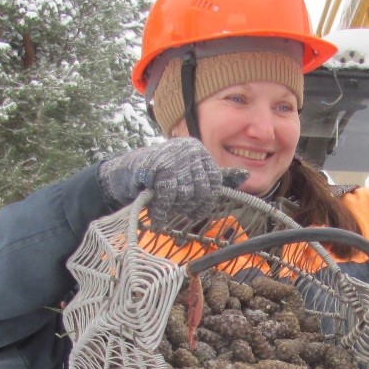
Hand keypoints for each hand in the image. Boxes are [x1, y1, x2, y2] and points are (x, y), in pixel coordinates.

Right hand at [97, 137, 248, 227]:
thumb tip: (245, 176)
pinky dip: (162, 211)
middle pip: (201, 191)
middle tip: (173, 210)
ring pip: (185, 195)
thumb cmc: (158, 175)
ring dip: (173, 208)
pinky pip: (169, 198)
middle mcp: (189, 150)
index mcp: (199, 151)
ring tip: (162, 208)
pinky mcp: (160, 168)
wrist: (124, 173)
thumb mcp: (188, 172)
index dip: (204, 202)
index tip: (193, 213)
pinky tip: (157, 218)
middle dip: (187, 206)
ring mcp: (175, 157)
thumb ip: (213, 176)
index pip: (214, 182)